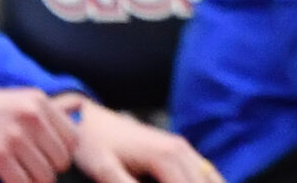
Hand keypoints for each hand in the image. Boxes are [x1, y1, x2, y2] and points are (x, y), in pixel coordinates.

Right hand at [0, 88, 77, 182]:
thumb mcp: (19, 101)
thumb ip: (50, 107)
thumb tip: (81, 107)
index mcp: (39, 102)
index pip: (73, 138)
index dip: (65, 154)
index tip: (52, 158)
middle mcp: (31, 117)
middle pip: (61, 159)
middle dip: (50, 170)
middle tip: (36, 170)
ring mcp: (14, 137)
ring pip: (45, 174)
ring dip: (36, 181)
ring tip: (25, 176)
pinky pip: (23, 182)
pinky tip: (12, 180)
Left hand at [59, 98, 220, 182]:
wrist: (88, 119)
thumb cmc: (93, 144)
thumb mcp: (102, 168)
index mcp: (165, 157)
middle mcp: (180, 149)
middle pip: (202, 182)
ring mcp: (180, 146)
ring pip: (208, 174)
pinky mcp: (176, 146)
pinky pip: (202, 167)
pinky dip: (208, 180)